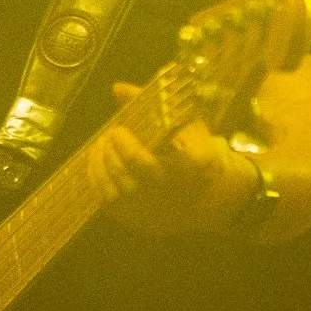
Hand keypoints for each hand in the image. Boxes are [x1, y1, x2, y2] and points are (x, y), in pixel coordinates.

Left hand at [84, 83, 257, 236]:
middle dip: (111, 155)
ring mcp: (155, 212)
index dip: (125, 146)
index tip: (117, 129)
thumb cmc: (195, 151)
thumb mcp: (185, 124)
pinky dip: (98, 182)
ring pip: (116, 193)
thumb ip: (152, 105)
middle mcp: (171, 195)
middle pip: (128, 179)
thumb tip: (117, 88)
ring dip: (101, 167)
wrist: (213, 196)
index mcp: (189, 169)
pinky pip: (111, 206)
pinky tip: (97, 164)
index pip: (146, 163)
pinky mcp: (142, 222)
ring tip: (99, 147)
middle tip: (107, 136)